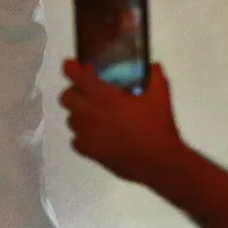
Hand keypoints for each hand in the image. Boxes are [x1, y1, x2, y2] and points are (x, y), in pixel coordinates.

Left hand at [60, 59, 189, 185]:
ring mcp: (88, 135)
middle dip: (75, 91)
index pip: (76, 77)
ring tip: (96, 115)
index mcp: (103, 97)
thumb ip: (153, 75)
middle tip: (88, 92)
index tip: (73, 65)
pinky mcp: (90, 153)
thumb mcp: (161, 94)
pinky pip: (76, 141)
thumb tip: (151, 67)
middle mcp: (90, 114)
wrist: (159, 162)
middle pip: (67, 97)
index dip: (71, 68)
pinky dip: (83, 136)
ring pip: (71, 119)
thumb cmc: (157, 126)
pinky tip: (97, 135)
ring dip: (79, 113)